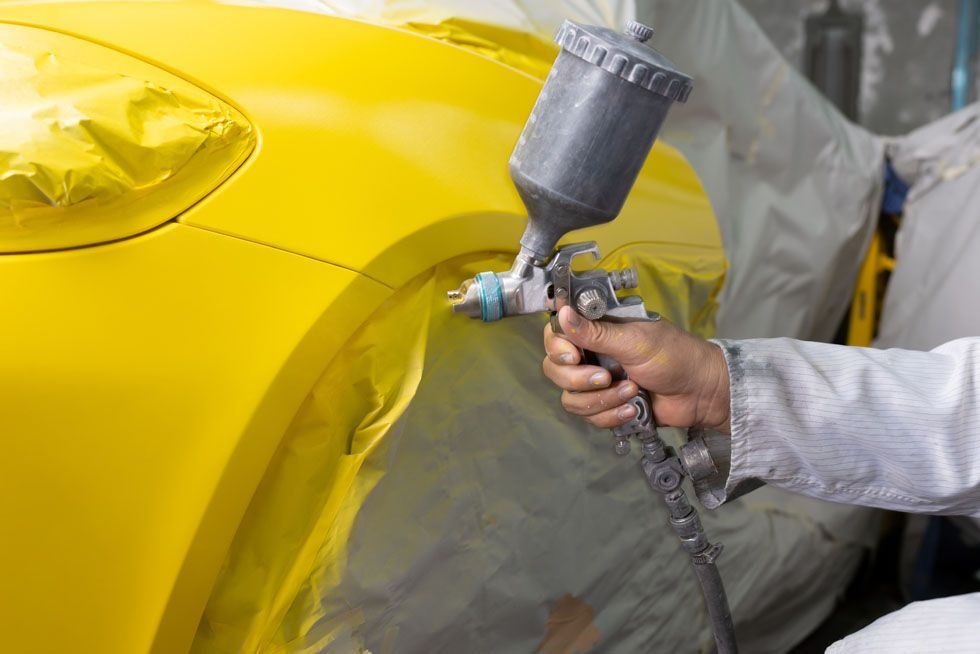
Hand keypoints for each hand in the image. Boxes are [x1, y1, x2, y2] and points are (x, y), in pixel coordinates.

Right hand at [542, 306, 730, 433]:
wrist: (699, 393)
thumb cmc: (675, 357)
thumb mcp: (634, 341)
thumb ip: (596, 331)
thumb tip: (563, 313)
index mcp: (598, 330)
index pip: (555, 335)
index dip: (558, 347)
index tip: (574, 355)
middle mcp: (592, 354)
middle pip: (556, 369)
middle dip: (580, 379)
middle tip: (606, 377)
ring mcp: (597, 381)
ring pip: (570, 397)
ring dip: (602, 399)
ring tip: (631, 392)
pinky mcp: (605, 405)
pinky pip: (588, 416)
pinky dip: (610, 415)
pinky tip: (632, 408)